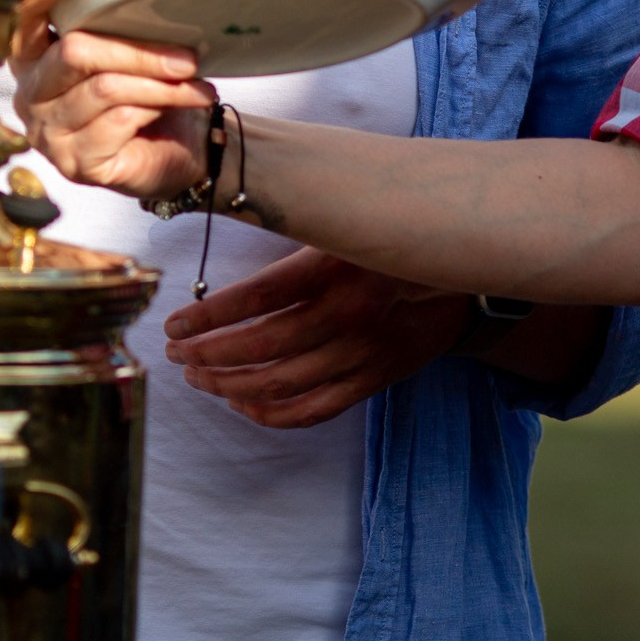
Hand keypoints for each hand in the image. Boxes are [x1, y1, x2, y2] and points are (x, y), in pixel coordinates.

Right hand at [0, 0, 216, 201]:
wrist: (180, 149)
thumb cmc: (145, 90)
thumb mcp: (120, 40)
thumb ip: (89, 3)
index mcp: (32, 57)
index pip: (21, 19)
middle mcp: (30, 94)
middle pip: (74, 53)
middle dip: (136, 50)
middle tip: (185, 54)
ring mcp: (47, 132)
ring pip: (104, 88)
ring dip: (158, 83)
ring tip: (194, 80)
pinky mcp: (75, 162)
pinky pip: (118, 121)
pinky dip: (157, 107)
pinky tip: (182, 104)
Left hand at [164, 248, 470, 426]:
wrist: (466, 281)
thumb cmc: (392, 245)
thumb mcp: (347, 226)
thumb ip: (297, 233)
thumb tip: (230, 227)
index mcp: (336, 269)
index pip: (256, 298)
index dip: (207, 317)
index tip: (173, 325)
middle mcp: (348, 316)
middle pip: (261, 347)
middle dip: (207, 355)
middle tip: (176, 355)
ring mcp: (362, 354)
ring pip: (280, 384)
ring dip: (228, 385)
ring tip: (197, 377)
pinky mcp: (373, 381)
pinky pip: (313, 410)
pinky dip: (270, 413)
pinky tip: (241, 403)